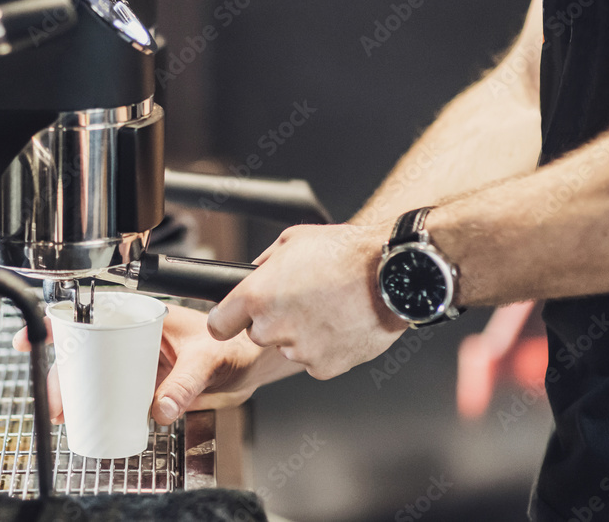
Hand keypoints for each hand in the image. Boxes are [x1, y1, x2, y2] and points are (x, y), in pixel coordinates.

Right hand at [12, 304, 298, 425]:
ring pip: (96, 371)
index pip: (93, 310)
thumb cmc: (235, 344)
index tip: (34, 335)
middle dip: (62, 370)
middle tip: (53, 396)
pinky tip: (88, 416)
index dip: (59, 321)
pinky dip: (98, 403)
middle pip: (86, 347)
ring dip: (76, 389)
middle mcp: (136, 333)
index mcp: (145, 314)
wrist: (252, 362)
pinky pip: (114, 391)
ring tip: (65, 412)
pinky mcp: (145, 381)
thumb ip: (185, 384)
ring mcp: (138, 358)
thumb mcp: (209, 361)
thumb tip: (159, 409)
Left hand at [207, 223, 407, 378]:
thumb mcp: (291, 241)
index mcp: (256, 296)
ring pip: (288, 347)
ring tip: (327, 308)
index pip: (218, 325)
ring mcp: (298, 351)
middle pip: (257, 334)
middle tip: (300, 300)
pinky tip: (339, 324)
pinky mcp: (324, 367)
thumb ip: (263, 263)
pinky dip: (324, 348)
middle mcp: (272, 327)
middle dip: (272, 320)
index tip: (234, 318)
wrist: (390, 274)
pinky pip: (314, 361)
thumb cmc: (344, 252)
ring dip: (300, 334)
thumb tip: (251, 274)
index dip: (227, 319)